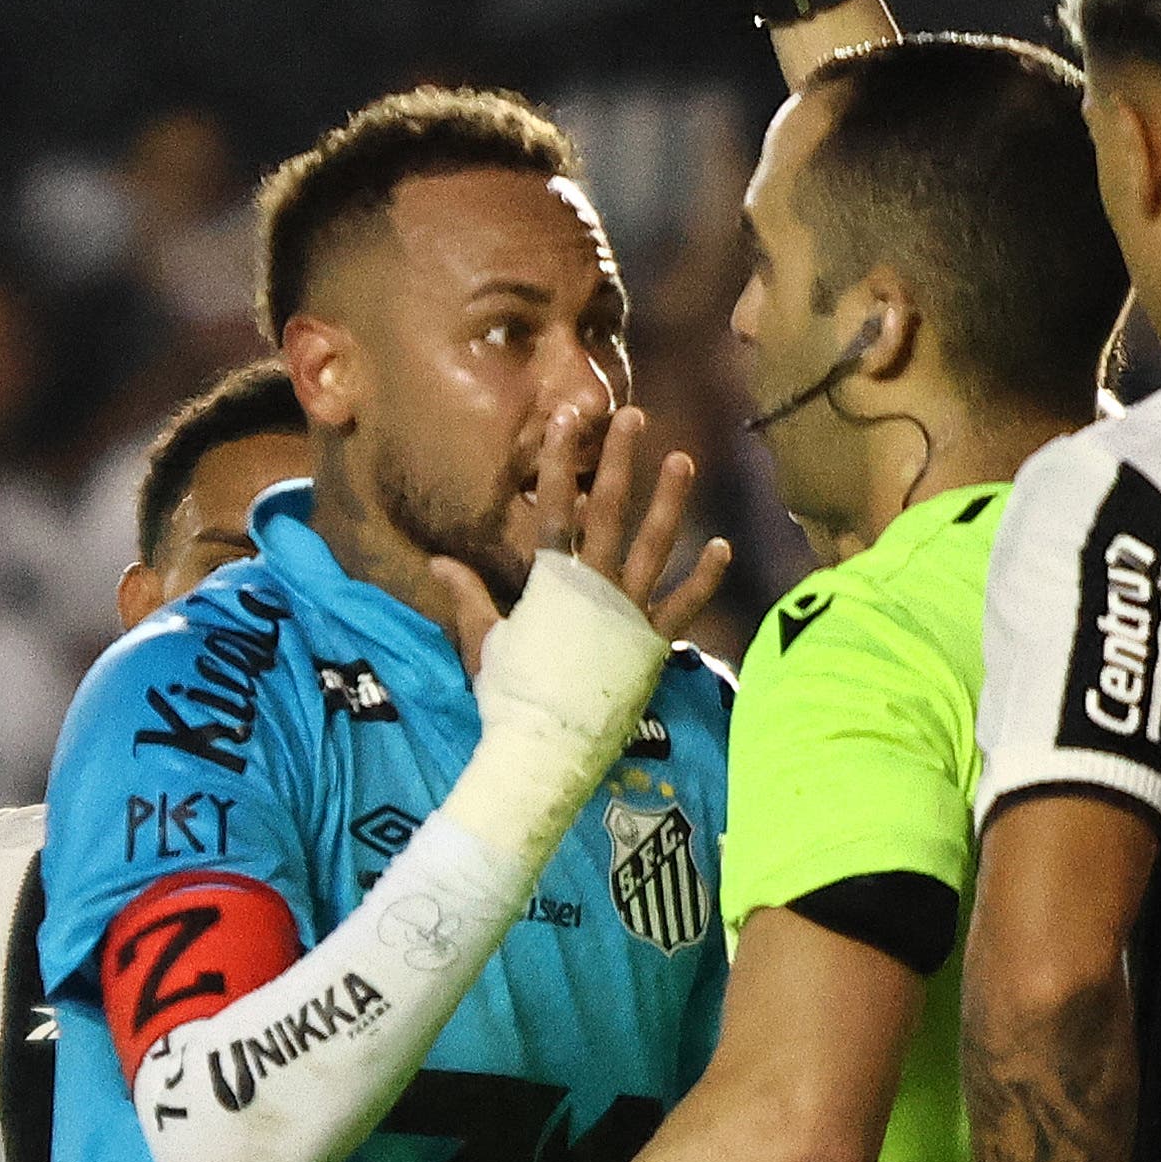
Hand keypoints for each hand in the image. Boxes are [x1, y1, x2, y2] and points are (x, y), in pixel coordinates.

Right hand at [422, 402, 732, 666]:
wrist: (545, 743)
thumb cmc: (510, 694)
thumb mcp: (484, 640)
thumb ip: (468, 595)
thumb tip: (437, 560)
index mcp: (550, 581)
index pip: (553, 509)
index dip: (557, 463)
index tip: (564, 419)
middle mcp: (593, 586)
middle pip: (608, 512)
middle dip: (620, 461)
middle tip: (633, 418)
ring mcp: (627, 612)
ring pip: (654, 545)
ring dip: (669, 501)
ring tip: (683, 460)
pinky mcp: (652, 643)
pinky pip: (685, 605)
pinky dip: (706, 578)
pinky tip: (723, 546)